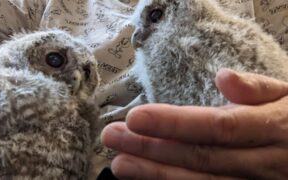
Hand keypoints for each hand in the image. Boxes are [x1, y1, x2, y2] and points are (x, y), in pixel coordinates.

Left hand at [101, 69, 287, 179]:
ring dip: (156, 175)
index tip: (135, 118)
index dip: (174, 124)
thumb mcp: (287, 96)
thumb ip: (257, 88)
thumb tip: (223, 77)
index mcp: (273, 129)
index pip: (216, 126)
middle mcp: (263, 163)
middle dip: (152, 149)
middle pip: (200, 157)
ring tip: (120, 164)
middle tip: (113, 138)